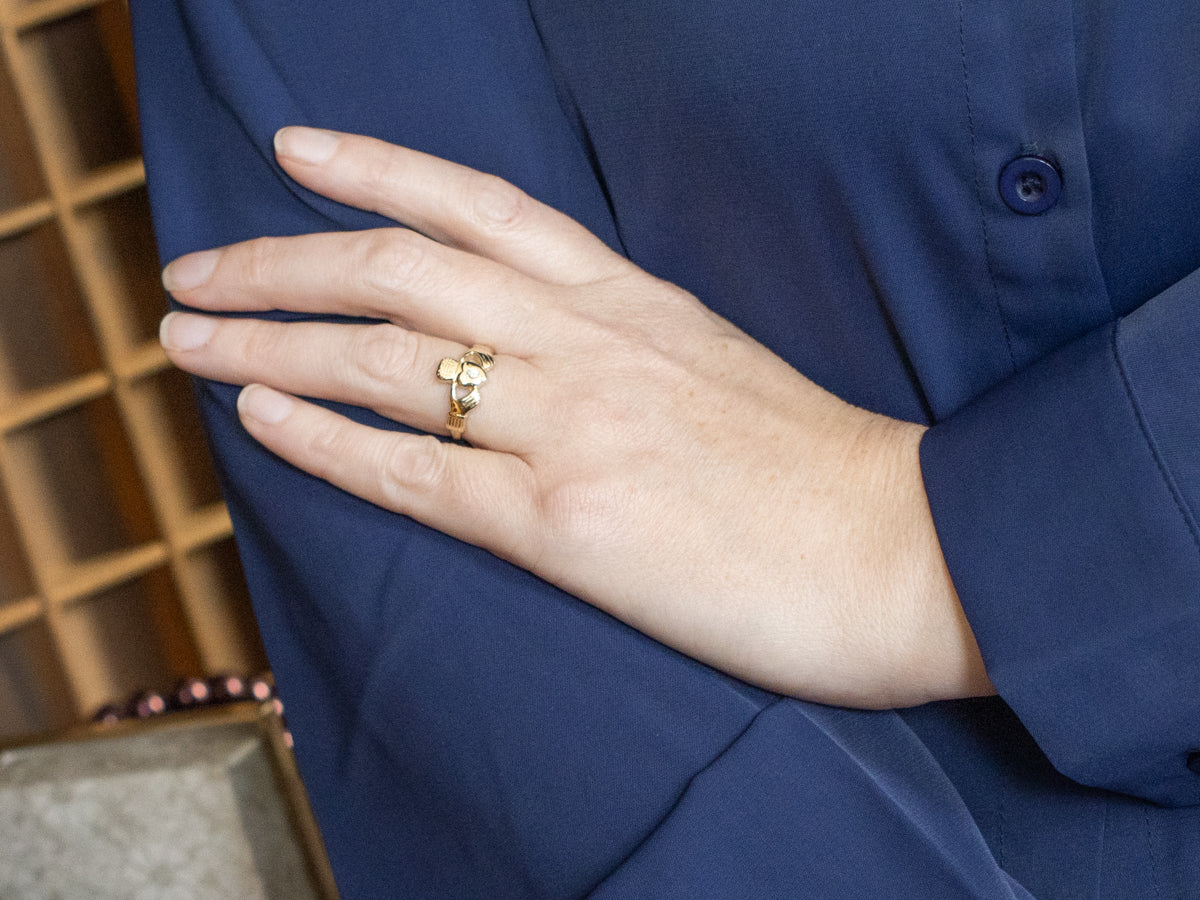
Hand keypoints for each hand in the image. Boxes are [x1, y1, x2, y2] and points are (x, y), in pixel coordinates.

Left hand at [160, 127, 992, 707]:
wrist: (905, 550)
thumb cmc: (820, 467)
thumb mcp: (715, 365)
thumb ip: (623, 344)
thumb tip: (539, 350)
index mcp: (631, 301)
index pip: (481, 208)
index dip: (377, 168)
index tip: (297, 150)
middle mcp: (590, 344)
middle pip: (402, 271)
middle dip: (281, 260)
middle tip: (196, 266)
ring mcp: (574, 428)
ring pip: (387, 362)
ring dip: (269, 344)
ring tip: (186, 339)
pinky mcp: (567, 525)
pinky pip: (417, 472)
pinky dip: (325, 442)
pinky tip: (259, 422)